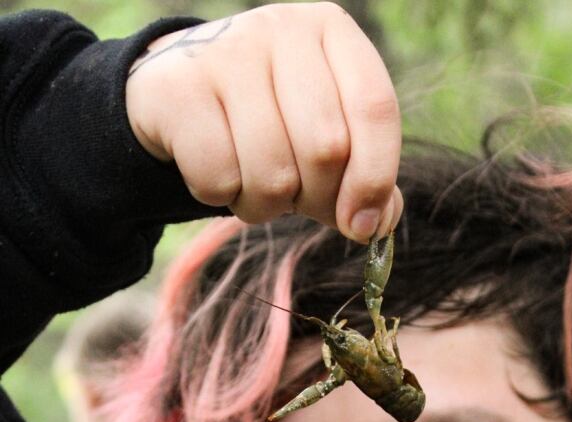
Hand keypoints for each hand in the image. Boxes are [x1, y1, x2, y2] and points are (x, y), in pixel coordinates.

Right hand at [125, 2, 402, 240]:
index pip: (375, 109)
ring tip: (253, 182)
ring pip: (273, 174)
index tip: (362, 226)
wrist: (175, 92)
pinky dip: (222, 197)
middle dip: (315, 198)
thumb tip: (378, 222)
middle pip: (326, 148)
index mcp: (332, 33)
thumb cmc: (267, 121)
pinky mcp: (178, 88)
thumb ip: (363, 177)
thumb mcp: (323, 136)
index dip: (374, 179)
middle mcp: (281, 29)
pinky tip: (216, 172)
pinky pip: (219, 179)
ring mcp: (225, 53)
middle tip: (296, 199)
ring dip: (266, 205)